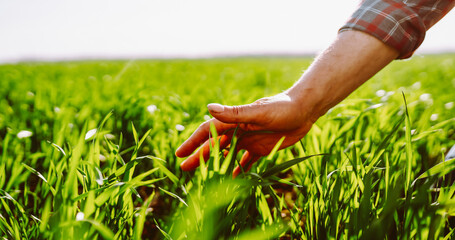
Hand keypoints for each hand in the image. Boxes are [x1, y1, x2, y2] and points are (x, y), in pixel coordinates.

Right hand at [176, 30, 398, 177]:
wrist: (305, 110)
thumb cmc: (283, 107)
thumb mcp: (259, 112)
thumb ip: (235, 113)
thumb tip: (209, 108)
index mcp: (235, 120)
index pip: (208, 131)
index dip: (193, 142)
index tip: (179, 153)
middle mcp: (239, 130)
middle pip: (215, 145)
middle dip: (199, 156)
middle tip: (184, 168)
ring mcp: (249, 139)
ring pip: (227, 154)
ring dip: (216, 164)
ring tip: (204, 176)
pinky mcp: (261, 148)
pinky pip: (246, 161)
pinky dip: (238, 170)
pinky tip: (232, 179)